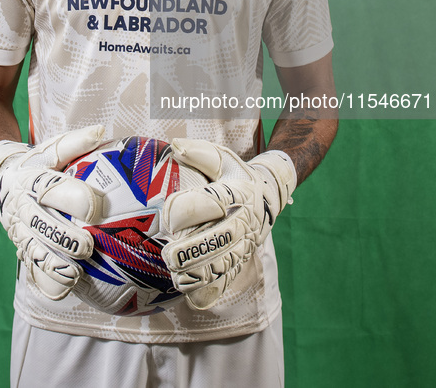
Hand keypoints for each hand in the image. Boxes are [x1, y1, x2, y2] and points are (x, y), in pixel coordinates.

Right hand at [0, 125, 105, 299]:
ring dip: (55, 264)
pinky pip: (31, 267)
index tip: (95, 208)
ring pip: (34, 250)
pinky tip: (64, 288)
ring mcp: (19, 229)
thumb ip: (74, 143)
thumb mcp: (50, 150)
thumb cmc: (36, 163)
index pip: (50, 188)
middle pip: (41, 224)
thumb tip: (100, 131)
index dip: (73, 197)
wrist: (2, 178)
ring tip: (76, 273)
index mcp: (30, 180)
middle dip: (65, 237)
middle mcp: (22, 206)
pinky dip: (46, 279)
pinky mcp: (20, 247)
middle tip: (88, 246)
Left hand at [161, 138, 296, 309]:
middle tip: (167, 252)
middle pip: (214, 242)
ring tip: (174, 271)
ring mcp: (242, 244)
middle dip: (185, 251)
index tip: (166, 215)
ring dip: (193, 274)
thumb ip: (198, 152)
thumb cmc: (236, 175)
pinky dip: (205, 292)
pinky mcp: (240, 261)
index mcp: (235, 193)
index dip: (182, 211)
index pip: (208, 204)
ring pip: (219, 267)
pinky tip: (189, 291)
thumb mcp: (222, 158)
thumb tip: (175, 144)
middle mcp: (241, 221)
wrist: (269, 194)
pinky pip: (224, 283)